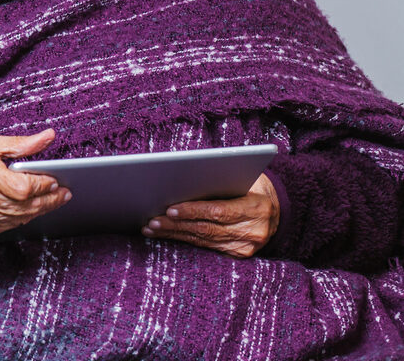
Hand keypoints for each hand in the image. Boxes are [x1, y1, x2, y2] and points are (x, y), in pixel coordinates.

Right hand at [0, 129, 70, 237]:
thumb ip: (21, 143)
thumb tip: (48, 136)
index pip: (23, 187)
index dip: (43, 186)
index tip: (54, 180)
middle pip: (25, 205)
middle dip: (49, 200)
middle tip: (63, 193)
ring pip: (19, 218)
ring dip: (39, 210)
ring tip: (51, 200)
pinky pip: (8, 226)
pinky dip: (22, 218)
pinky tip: (30, 208)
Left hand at [142, 173, 279, 257]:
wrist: (280, 208)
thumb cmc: (253, 185)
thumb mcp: (244, 178)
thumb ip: (220, 180)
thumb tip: (182, 181)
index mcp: (257, 208)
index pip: (219, 212)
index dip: (193, 211)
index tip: (170, 209)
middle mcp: (254, 231)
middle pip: (207, 229)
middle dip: (176, 225)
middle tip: (152, 220)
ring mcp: (246, 246)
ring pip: (204, 239)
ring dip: (175, 234)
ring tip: (152, 228)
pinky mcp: (239, 253)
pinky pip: (207, 246)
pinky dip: (185, 239)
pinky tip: (168, 234)